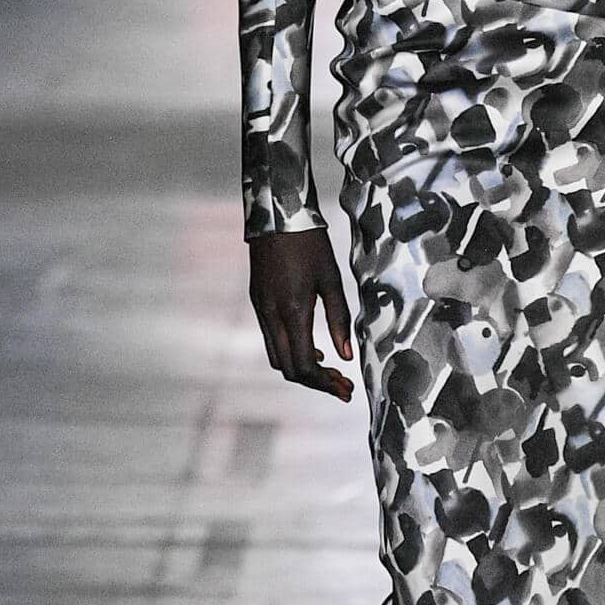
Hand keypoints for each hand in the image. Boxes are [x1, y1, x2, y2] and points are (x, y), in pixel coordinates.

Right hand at [248, 229, 354, 400]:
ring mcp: (260, 309)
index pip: (304, 365)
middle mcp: (271, 315)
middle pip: (288, 368)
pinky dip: (291, 351)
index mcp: (292, 311)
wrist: (278, 216)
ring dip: (302, 369)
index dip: (325, 384)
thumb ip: (340, 320)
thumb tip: (347, 356)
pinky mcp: (257, 302)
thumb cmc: (310, 244)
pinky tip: (311, 347)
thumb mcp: (331, 280)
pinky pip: (271, 339)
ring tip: (330, 369)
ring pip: (277, 357)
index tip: (345, 389)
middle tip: (342, 386)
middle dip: (316, 382)